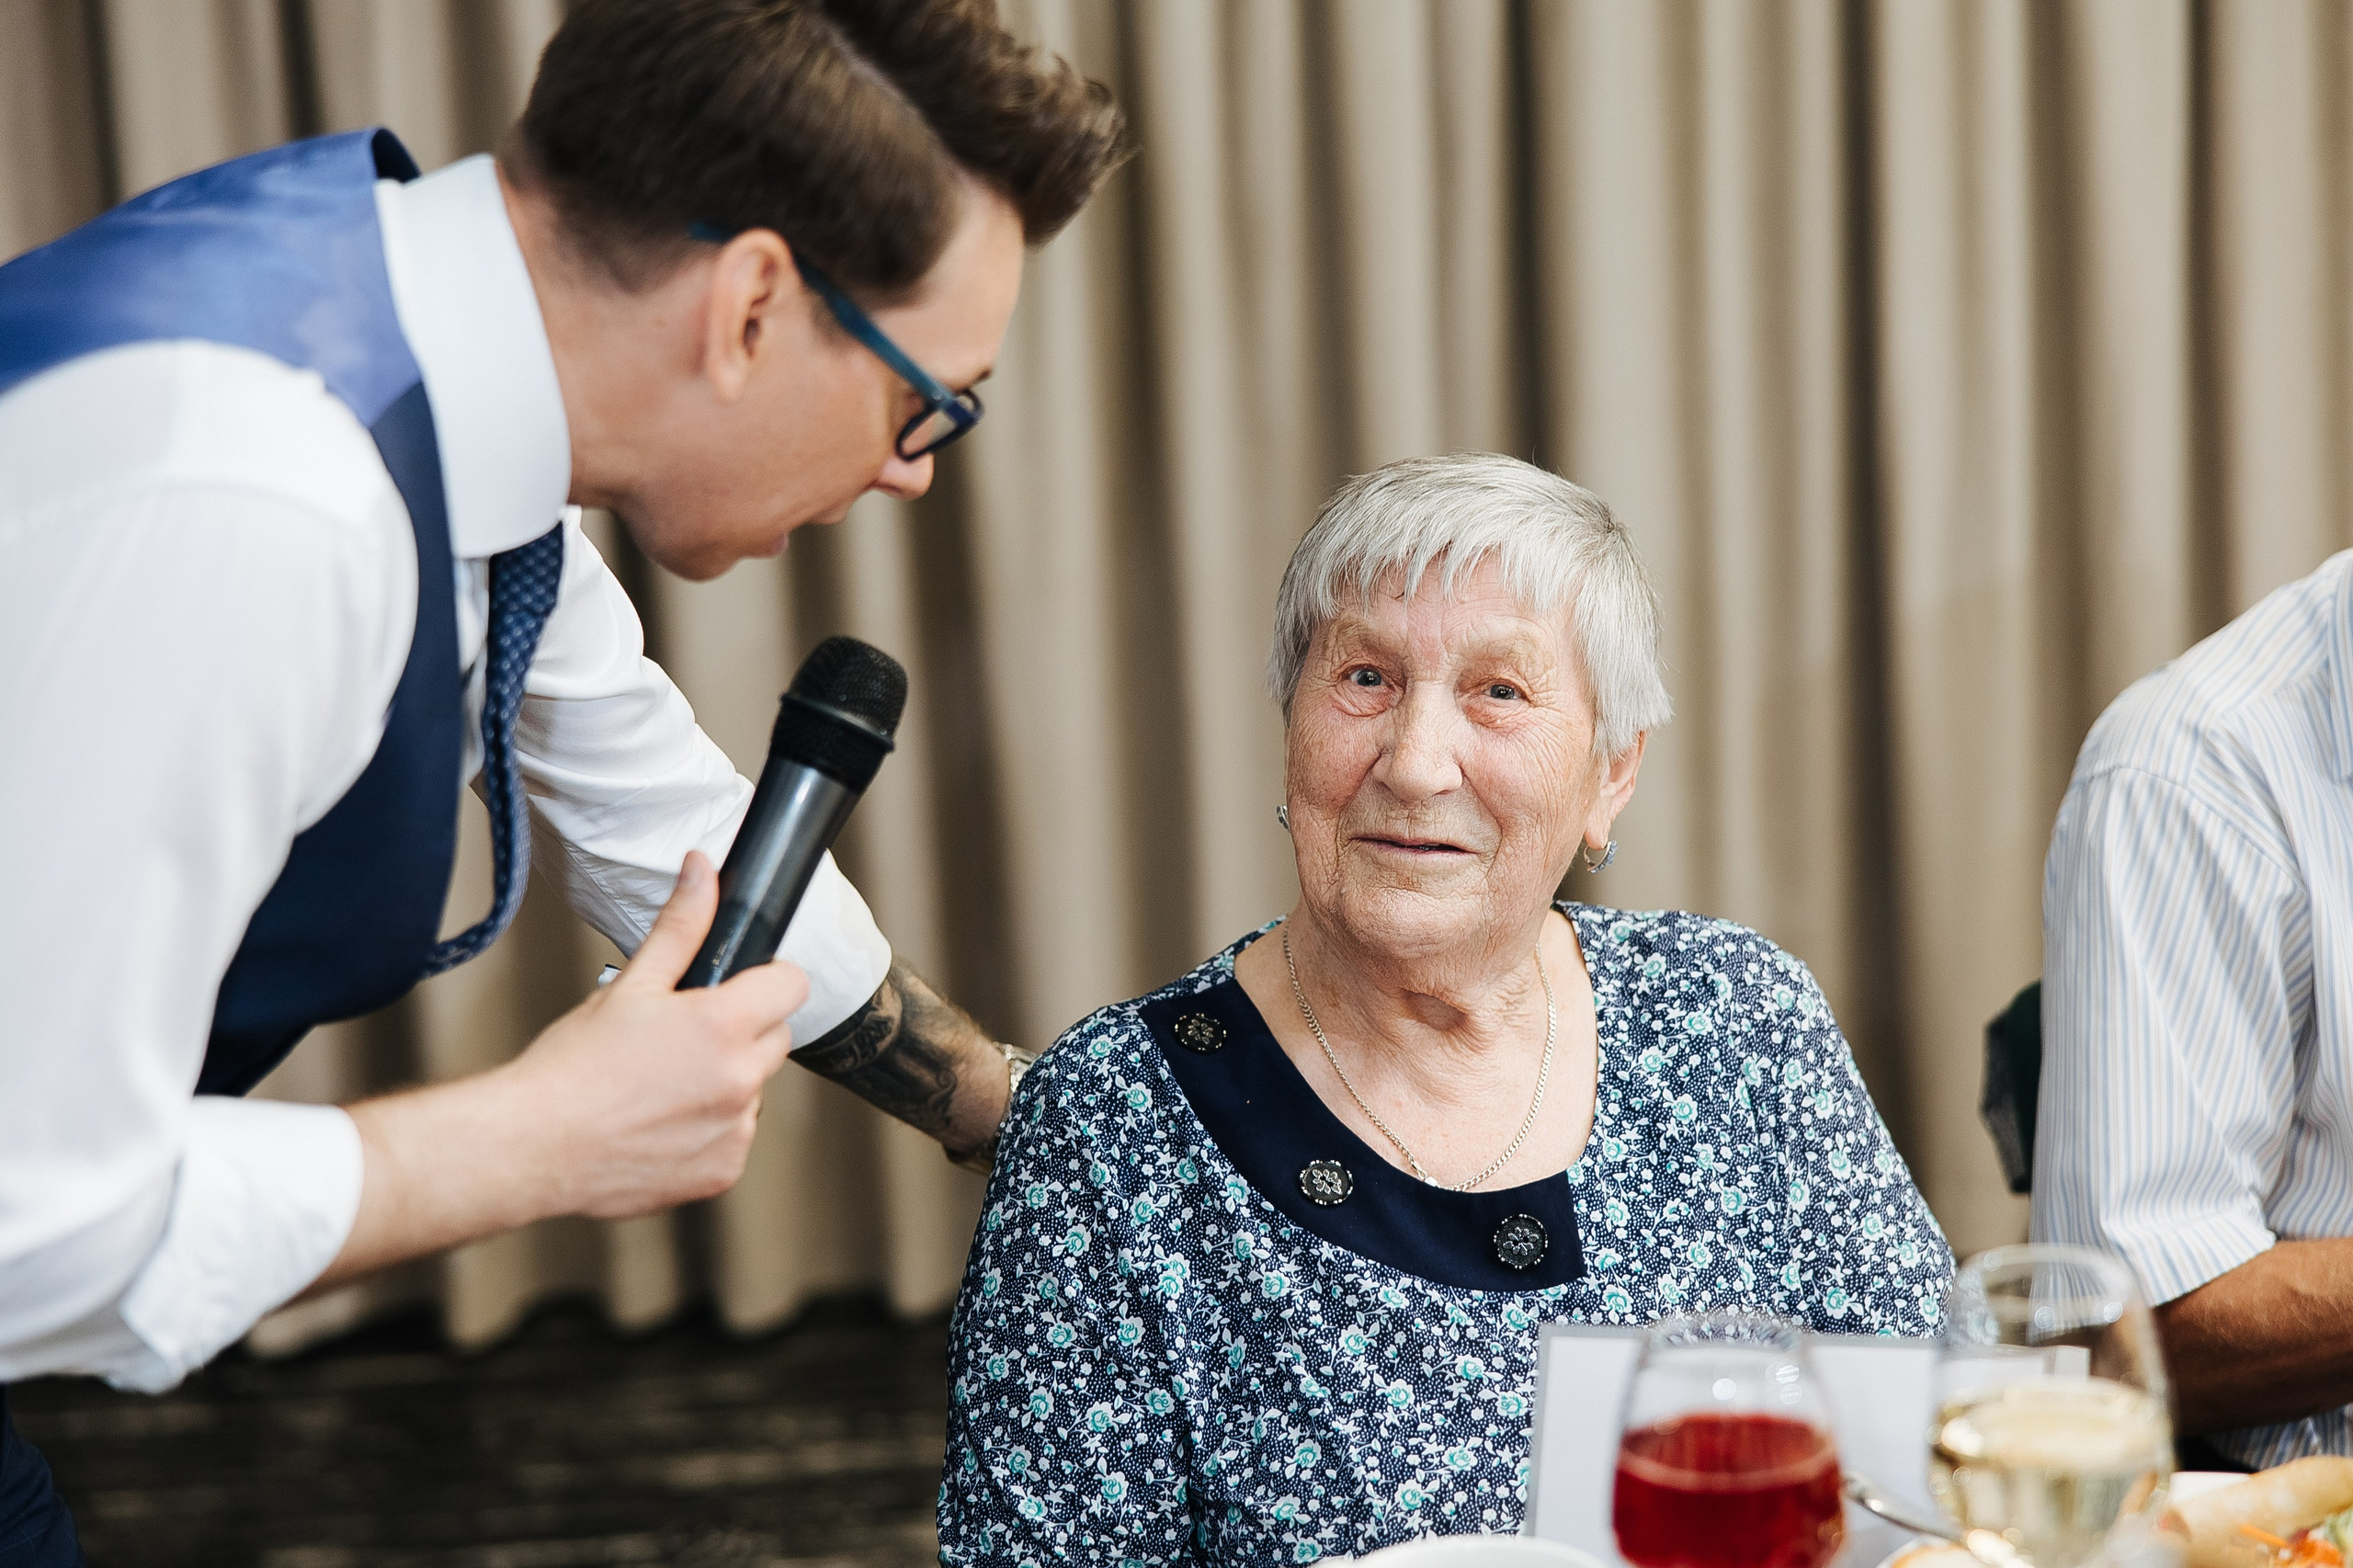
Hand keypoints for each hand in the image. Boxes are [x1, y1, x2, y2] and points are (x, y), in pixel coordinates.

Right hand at [313, 851, 806, 1293]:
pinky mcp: (722, 1172)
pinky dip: (707, 1131)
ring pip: (752, 1090)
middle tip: (681, 1038)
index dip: (766, 979)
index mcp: (723, 1025)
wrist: (531, 1147)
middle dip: (740, 1031)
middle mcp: (740, 1080)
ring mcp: (734, 1130)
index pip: (792, 985)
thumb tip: (703, 871)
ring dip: (723, 1084)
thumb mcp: (631, 984)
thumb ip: (681, 926)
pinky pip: (733, 1137)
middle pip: (774, 1038)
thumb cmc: (572, 1068)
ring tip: (660, 1086)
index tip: (740, 986)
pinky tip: (659, 1125)